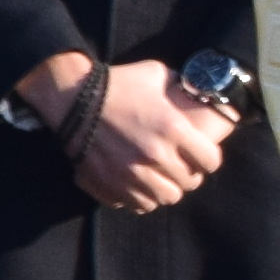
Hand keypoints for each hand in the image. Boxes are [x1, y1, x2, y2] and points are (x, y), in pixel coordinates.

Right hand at [59, 59, 227, 218]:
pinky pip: (137, 205)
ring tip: (161, 179)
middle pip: (189, 183)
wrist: (69, 95)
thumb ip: (179, 87)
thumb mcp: (156, 74)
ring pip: (165, 198)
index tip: (202, 156)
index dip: (208, 159)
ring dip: (166, 189)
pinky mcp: (108, 184)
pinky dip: (142, 198)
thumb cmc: (116, 82)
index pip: (210, 161)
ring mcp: (130, 174)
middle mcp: (155, 156)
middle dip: (188, 175)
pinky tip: (139, 186)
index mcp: (173, 129)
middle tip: (181, 167)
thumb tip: (196, 91)